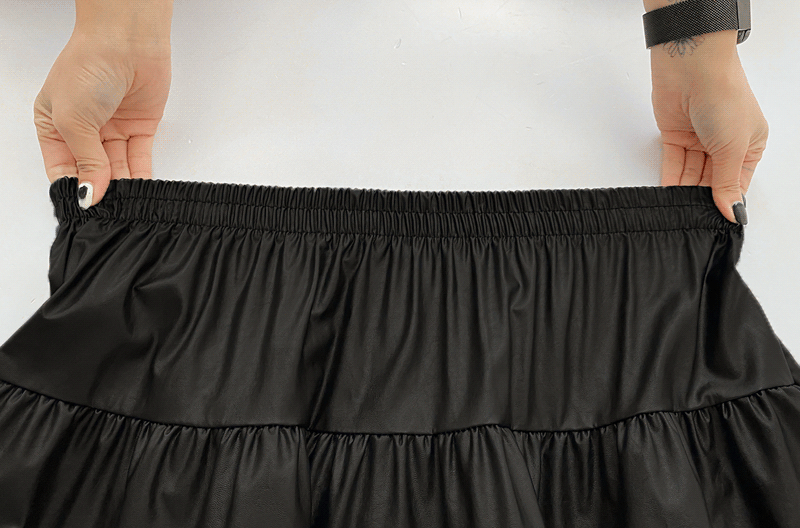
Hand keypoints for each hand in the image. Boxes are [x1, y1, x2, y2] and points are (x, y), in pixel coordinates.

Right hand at [34, 28, 170, 207]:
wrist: (126, 41)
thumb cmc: (88, 68)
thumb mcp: (73, 120)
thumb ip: (86, 160)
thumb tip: (90, 193)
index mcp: (53, 124)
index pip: (61, 167)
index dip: (72, 188)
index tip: (83, 208)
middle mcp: (83, 128)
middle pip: (92, 170)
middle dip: (100, 190)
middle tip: (108, 211)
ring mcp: (112, 128)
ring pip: (117, 167)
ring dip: (122, 187)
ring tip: (125, 206)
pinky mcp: (140, 126)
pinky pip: (139, 158)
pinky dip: (140, 176)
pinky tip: (140, 193)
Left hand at [649, 30, 767, 223]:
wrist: (692, 67)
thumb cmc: (724, 97)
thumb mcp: (733, 147)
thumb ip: (727, 183)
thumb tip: (734, 212)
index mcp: (749, 145)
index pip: (736, 183)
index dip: (726, 201)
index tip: (716, 222)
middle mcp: (724, 143)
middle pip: (711, 180)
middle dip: (702, 198)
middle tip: (693, 220)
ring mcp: (699, 139)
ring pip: (690, 174)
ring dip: (684, 192)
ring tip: (678, 212)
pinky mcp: (675, 136)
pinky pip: (673, 164)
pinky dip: (670, 180)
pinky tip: (668, 197)